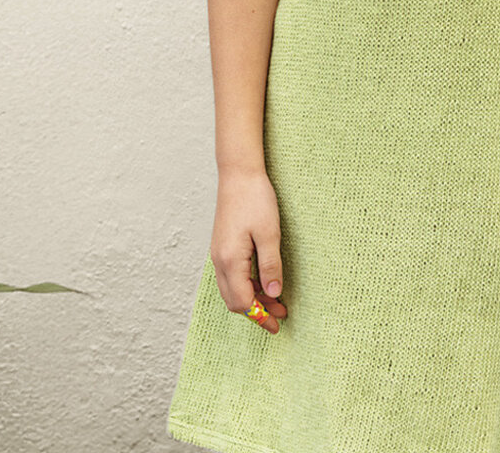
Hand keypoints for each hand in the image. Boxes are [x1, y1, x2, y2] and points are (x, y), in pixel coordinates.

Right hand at [209, 167, 287, 332]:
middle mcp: (219, 261)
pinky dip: (247, 285)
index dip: (260, 316)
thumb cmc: (255, 200)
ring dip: (253, 299)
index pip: (243, 302)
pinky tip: (264, 282)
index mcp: (230, 260)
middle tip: (280, 316)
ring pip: (232, 289)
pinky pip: (232, 276)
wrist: (238, 174)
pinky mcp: (223, 247)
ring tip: (277, 301)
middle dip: (256, 312)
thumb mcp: (269, 234)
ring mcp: (219, 254)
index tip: (277, 325)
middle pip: (234, 300)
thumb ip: (270, 266)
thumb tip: (274, 294)